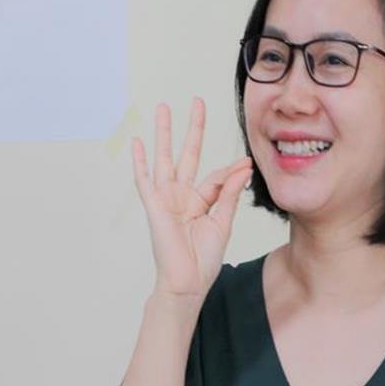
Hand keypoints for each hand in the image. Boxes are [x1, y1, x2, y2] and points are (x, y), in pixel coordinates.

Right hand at [131, 98, 252, 298]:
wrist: (188, 282)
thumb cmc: (204, 259)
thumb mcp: (223, 223)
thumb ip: (230, 194)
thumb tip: (243, 168)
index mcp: (200, 201)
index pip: (216, 176)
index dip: (232, 170)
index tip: (246, 164)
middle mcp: (182, 195)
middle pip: (187, 154)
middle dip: (192, 129)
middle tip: (197, 102)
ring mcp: (167, 198)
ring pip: (165, 158)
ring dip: (164, 133)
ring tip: (163, 108)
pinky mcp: (155, 207)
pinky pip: (145, 180)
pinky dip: (140, 161)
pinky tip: (138, 142)